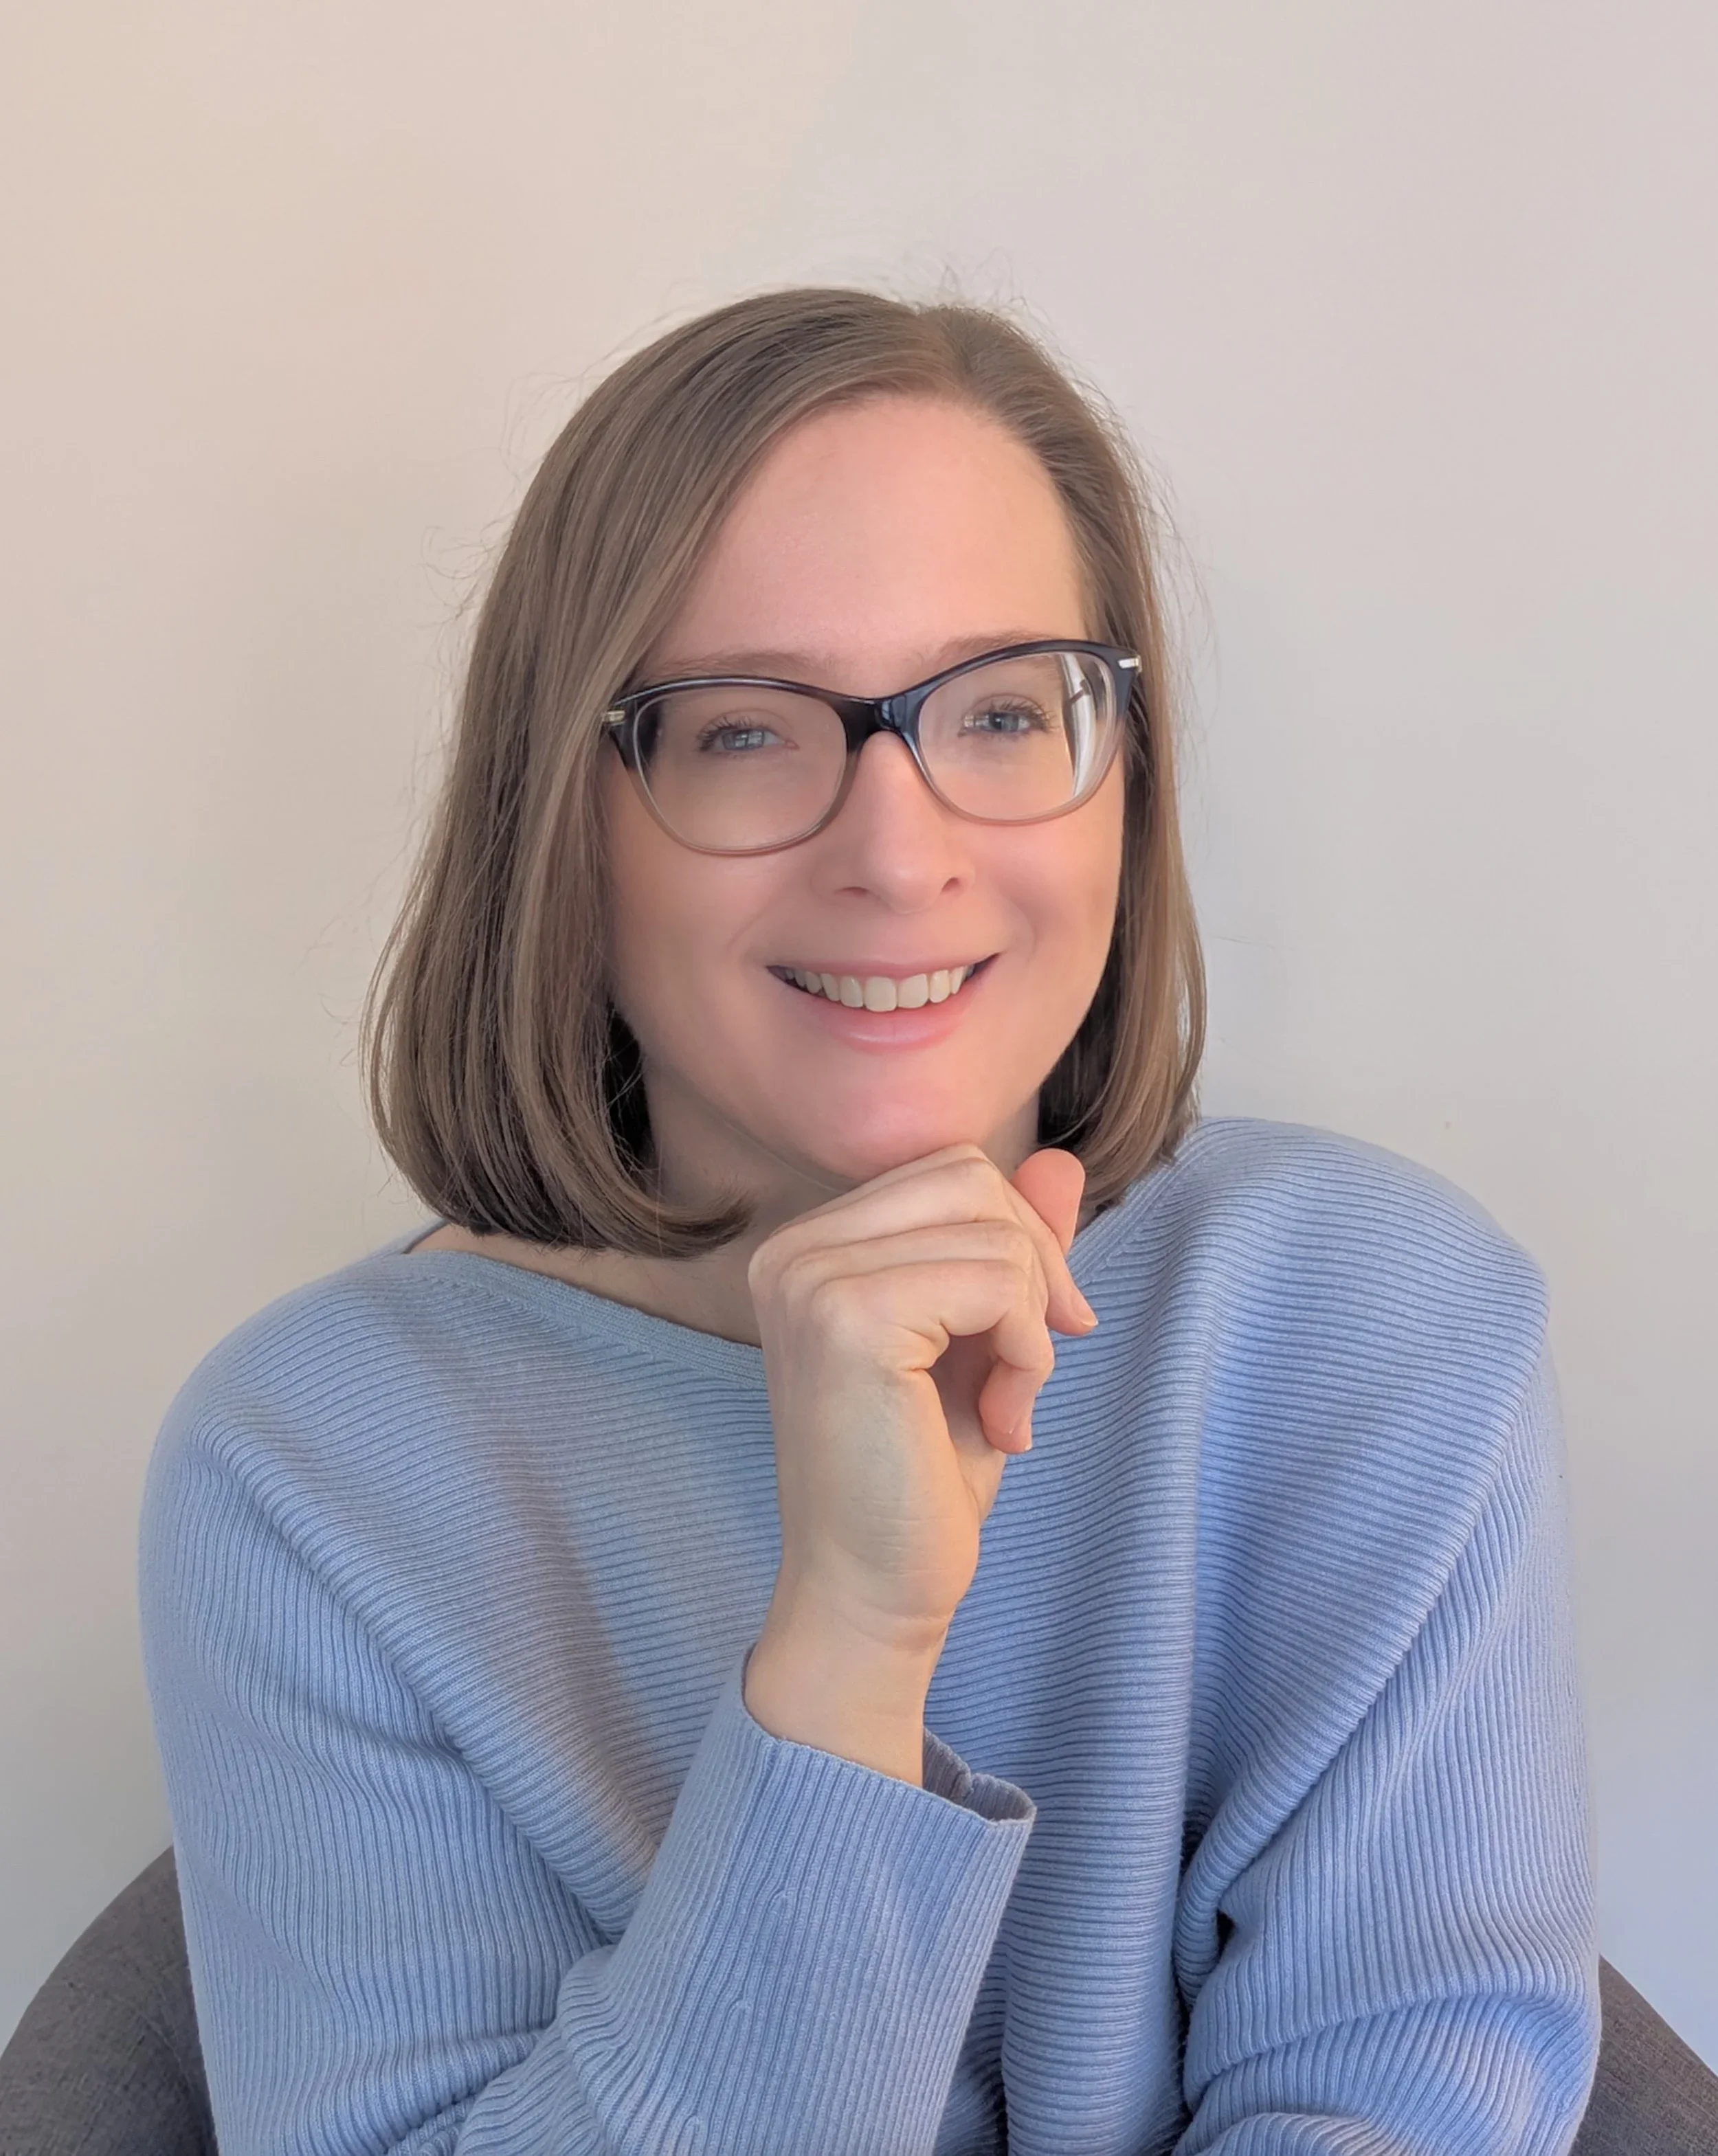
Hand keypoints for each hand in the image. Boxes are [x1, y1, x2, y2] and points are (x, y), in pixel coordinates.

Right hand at [746, 1143, 1095, 1647]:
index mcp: (808, 1248)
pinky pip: (997, 1282)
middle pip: (971, 1180)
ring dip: (1032, 1324)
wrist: (871, 1595)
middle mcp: (792, 1250)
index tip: (1032, 1339)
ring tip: (1004, 1407)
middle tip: (1029, 1370)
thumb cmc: (921, 1479)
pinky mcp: (847, 1319)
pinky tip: (1001, 1421)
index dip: (1018, 1244)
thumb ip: (1009, 1248)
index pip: (951, 1171)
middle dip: (1034, 1269)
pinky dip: (1029, 1352)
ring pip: (993, 1231)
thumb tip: (1060, 1162)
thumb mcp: (982, 1340)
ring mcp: (811, 1279)